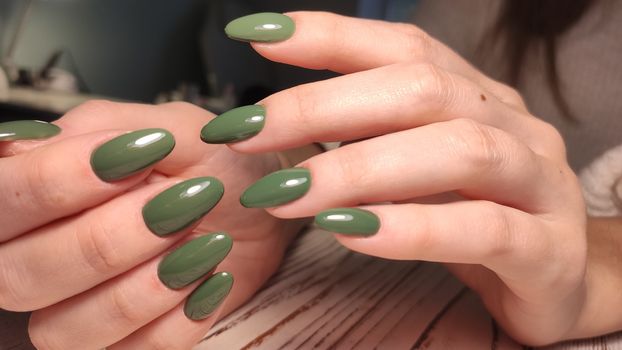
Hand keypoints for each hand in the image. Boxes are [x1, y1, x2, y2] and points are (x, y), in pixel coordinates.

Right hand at [0, 101, 297, 348]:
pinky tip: (211, 278)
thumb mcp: (171, 127)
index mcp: (38, 196)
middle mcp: (40, 258)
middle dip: (108, 239)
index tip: (134, 159)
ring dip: (145, 285)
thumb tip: (26, 142)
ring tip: (203, 243)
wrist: (257, 207)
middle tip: (179, 203)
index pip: (2, 199)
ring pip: (63, 329)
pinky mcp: (124, 343)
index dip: (56, 181)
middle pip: (20, 275)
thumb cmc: (210, 164)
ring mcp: (78, 310)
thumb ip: (103, 128)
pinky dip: (178, 318)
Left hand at [207, 12, 587, 344]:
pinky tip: (353, 232)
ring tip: (287, 194)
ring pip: (458, 152)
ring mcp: (540, 184)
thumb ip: (370, 138)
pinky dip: (414, 227)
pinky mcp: (548, 251)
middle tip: (247, 131)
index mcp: (477, 99)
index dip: (331, 36)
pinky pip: (484, 230)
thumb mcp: (420, 167)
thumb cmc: (472, 217)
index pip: (405, 48)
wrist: (559, 282)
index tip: (258, 35)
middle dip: (323, 106)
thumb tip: (283, 118)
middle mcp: (512, 126)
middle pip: (421, 90)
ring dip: (359, 168)